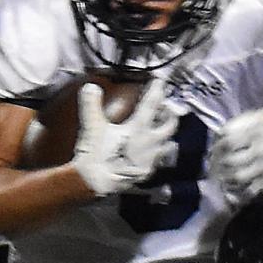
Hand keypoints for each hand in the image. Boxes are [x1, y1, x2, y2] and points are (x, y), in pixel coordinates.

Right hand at [72, 77, 178, 195]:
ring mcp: (150, 159)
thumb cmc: (96, 155)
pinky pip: (158, 160)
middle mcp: (150, 142)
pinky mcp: (146, 172)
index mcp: (139, 128)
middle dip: (170, 114)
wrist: (96, 184)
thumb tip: (91, 88)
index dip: (158, 88)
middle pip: (170, 125)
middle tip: (166, 107)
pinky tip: (150, 152)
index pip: (152, 103)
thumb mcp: (92, 126)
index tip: (162, 79)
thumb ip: (91, 104)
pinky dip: (157, 153)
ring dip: (167, 135)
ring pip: (168, 144)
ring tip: (161, 130)